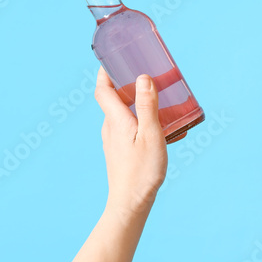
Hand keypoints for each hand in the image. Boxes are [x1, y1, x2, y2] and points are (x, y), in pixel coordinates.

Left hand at [94, 68, 167, 218]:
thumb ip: (147, 105)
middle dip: (126, 84)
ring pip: (122, 114)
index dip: (105, 72)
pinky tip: (158, 126)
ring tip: (158, 98)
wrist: (131, 203)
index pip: (102, 90)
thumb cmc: (142, 170)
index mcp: (116, 120)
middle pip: (113, 99)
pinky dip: (140, 118)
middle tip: (145, 73)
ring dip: (136, 102)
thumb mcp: (151, 134)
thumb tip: (142, 77)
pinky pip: (128, 127)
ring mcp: (114, 140)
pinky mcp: (120, 151)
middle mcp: (110, 128)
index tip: (113, 58)